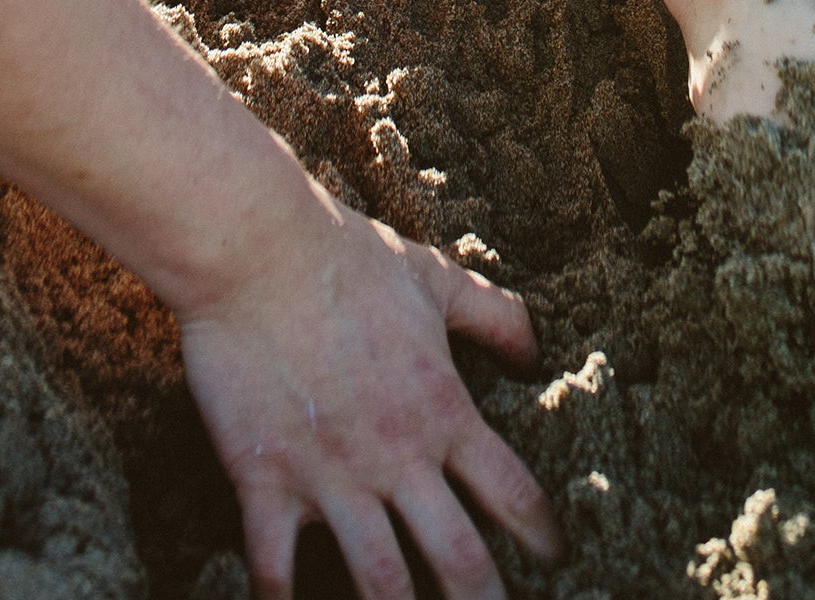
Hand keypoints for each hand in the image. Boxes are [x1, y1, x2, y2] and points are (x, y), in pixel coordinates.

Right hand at [180, 188, 560, 599]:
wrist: (257, 248)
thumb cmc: (347, 257)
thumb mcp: (433, 278)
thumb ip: (492, 314)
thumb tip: (536, 347)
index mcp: (441, 407)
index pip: (511, 490)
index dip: (542, 534)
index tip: (556, 562)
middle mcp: (396, 455)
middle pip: (459, 558)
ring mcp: (332, 475)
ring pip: (382, 580)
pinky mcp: (266, 480)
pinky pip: (275, 567)